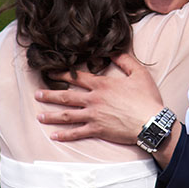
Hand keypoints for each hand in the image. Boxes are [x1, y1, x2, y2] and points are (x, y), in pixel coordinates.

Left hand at [38, 53, 163, 143]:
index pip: (77, 78)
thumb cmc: (147, 98)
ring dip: (52, 116)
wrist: (151, 123)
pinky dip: (64, 135)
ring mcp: (94, 116)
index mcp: (102, 85)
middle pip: (67, 97)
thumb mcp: (139, 74)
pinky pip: (77, 133)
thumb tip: (113, 51)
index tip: (50, 74)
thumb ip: (125, 61)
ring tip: (39, 117)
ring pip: (68, 115)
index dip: (62, 75)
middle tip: (36, 95)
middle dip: (50, 96)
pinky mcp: (98, 130)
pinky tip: (54, 136)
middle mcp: (94, 100)